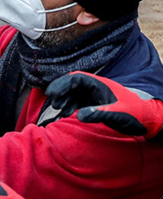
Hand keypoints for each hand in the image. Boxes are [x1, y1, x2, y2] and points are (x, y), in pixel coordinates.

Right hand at [46, 71, 162, 137]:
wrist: (147, 119)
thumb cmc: (134, 114)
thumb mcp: (117, 114)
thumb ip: (98, 113)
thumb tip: (79, 115)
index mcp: (99, 84)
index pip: (75, 79)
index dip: (61, 85)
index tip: (52, 94)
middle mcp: (94, 87)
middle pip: (71, 85)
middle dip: (60, 93)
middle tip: (54, 105)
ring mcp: (94, 95)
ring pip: (72, 94)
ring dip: (64, 100)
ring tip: (59, 111)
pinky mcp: (94, 104)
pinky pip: (76, 102)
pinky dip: (69, 107)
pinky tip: (65, 115)